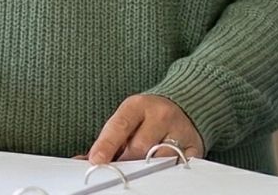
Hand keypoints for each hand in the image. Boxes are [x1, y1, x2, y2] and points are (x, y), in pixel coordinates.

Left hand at [86, 93, 203, 165]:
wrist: (185, 104)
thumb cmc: (148, 118)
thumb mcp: (127, 120)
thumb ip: (108, 140)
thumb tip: (82, 161)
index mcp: (139, 105)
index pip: (120, 125)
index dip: (106, 145)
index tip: (95, 161)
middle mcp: (161, 114)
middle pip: (138, 148)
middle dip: (126, 162)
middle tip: (120, 170)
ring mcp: (180, 130)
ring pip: (158, 160)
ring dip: (147, 169)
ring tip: (143, 166)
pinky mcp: (194, 147)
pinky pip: (178, 166)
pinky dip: (167, 171)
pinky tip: (162, 170)